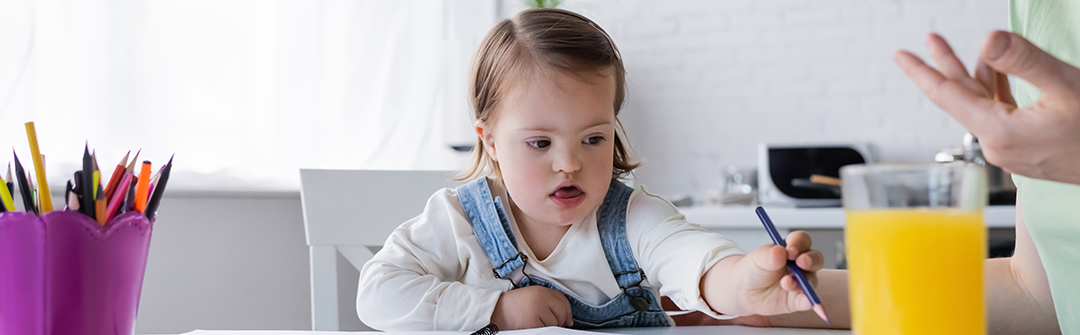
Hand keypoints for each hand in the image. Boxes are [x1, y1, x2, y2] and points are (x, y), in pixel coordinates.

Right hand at [490, 286, 572, 329]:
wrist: (494, 312)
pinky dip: (540, 331)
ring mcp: (537, 311)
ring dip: (546, 326)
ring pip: (555, 325)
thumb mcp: (534, 296)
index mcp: (542, 291)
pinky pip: (546, 331)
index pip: (564, 303)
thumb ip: (552, 303)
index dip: (566, 313)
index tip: (563, 319)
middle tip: (539, 319)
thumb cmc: (515, 306)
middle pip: (561, 315)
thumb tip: (569, 321)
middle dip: (555, 321)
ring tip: (532, 321)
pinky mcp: (532, 324)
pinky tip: (530, 326)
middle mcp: (541, 299)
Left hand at [704, 231, 823, 315]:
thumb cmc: (754, 270)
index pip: (802, 240)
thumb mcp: (757, 259)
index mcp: (791, 248)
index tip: (790, 250)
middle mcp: (800, 264)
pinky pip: (808, 301)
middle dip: (810, 260)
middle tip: (800, 262)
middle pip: (815, 258)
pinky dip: (810, 301)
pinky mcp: (798, 300)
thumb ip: (769, 255)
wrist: (745, 291)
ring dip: (802, 281)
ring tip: (785, 283)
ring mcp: (801, 282)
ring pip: (812, 280)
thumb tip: (779, 251)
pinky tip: (808, 302)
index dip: (799, 243)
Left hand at [895, 31, 1079, 184]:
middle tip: (927, 40)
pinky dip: (997, 88)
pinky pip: (1001, 113)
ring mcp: (1012, 150)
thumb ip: (1025, 62)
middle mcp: (999, 145)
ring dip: (976, 73)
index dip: (922, 71)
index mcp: (999, 132)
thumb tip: (989, 38)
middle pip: (961, 98)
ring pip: (983, 104)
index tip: (901, 55)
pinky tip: (997, 69)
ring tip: (971, 48)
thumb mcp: (1067, 87)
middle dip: (944, 65)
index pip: (948, 96)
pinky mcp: (1027, 149)